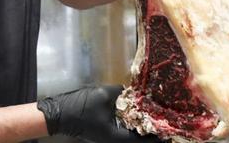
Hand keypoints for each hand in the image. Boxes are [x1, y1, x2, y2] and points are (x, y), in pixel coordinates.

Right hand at [37, 85, 159, 141]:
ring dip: (142, 127)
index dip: (159, 133)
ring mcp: (110, 138)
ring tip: (152, 114)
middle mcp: (115, 140)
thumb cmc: (79, 107)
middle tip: (163, 118)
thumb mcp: (101, 95)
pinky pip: (124, 131)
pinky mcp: (105, 133)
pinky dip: (132, 124)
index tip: (170, 126)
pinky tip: (134, 113)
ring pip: (132, 136)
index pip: (144, 139)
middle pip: (140, 139)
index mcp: (118, 137)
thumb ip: (119, 92)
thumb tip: (130, 90)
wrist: (59, 114)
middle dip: (152, 130)